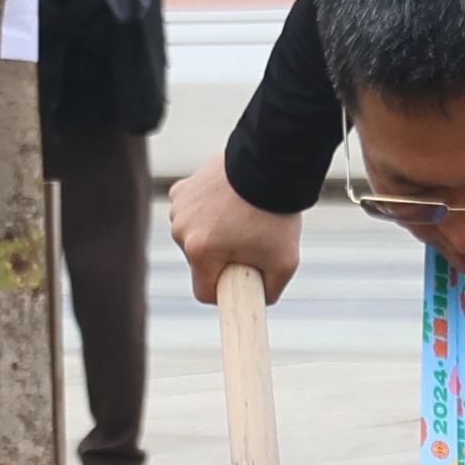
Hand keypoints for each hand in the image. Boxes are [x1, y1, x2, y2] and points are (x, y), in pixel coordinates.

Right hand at [171, 156, 300, 304]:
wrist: (271, 164)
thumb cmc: (277, 214)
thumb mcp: (285, 262)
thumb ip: (270, 291)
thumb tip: (257, 300)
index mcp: (199, 251)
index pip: (204, 292)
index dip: (226, 290)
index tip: (243, 278)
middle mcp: (181, 230)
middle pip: (201, 263)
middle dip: (222, 258)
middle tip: (250, 240)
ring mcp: (178, 208)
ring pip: (194, 238)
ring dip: (213, 234)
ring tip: (241, 218)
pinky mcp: (181, 190)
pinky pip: (191, 214)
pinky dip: (206, 212)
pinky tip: (228, 203)